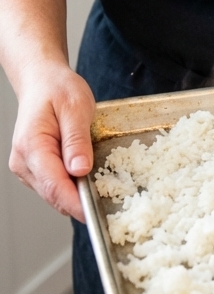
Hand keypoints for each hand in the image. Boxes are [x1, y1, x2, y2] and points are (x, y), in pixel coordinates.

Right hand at [9, 63, 94, 222]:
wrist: (41, 81)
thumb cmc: (57, 89)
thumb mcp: (75, 108)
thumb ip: (77, 140)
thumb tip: (80, 170)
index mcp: (32, 145)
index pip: (53, 185)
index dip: (75, 202)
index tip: (96, 211)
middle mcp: (24, 161)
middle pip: (53, 193)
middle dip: (79, 200)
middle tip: (109, 200)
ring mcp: (26, 168)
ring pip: (53, 193)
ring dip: (75, 192)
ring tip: (100, 184)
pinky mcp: (34, 169)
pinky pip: (53, 184)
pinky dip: (70, 184)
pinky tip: (85, 175)